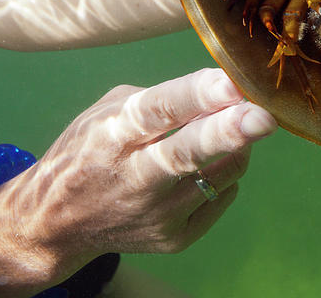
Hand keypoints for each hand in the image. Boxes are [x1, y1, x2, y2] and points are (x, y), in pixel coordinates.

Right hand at [0, 68, 276, 295]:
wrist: (55, 224)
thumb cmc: (89, 151)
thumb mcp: (108, 113)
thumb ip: (162, 98)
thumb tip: (221, 88)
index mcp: (113, 134)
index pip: (159, 110)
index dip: (198, 96)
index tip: (233, 83)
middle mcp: (133, 177)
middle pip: (187, 153)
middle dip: (229, 133)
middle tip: (264, 117)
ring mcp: (156, 214)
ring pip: (220, 174)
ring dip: (239, 145)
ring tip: (235, 127)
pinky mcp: (174, 238)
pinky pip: (222, 195)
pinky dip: (226, 174)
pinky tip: (211, 164)